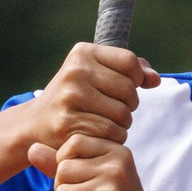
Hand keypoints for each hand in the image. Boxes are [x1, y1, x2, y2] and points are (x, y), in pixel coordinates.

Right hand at [24, 44, 159, 163]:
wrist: (36, 123)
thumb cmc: (75, 97)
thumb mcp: (96, 74)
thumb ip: (129, 71)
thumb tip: (155, 79)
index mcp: (83, 53)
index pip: (130, 62)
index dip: (137, 78)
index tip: (127, 88)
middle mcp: (76, 71)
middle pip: (129, 90)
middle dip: (129, 105)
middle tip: (114, 110)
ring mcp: (71, 96)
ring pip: (123, 114)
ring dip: (122, 124)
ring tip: (106, 122)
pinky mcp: (69, 122)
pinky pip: (110, 132)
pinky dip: (112, 138)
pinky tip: (99, 135)